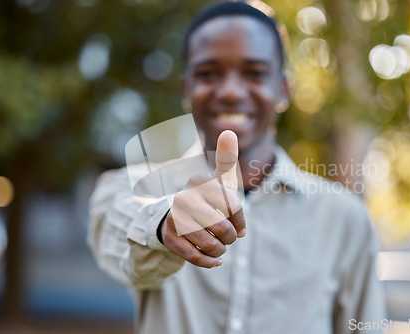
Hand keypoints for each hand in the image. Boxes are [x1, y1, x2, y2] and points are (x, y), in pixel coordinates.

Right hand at [160, 130, 245, 267]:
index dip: (240, 222)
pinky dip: (209, 262)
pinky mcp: (169, 238)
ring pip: (210, 245)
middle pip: (223, 228)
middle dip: (230, 238)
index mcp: (200, 181)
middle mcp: (184, 197)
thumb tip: (230, 131)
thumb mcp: (219, 180)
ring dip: (219, 251)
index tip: (239, 227)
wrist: (176, 217)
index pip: (233, 206)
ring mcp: (175, 218)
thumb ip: (226, 158)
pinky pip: (195, 257)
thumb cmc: (207, 199)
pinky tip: (214, 260)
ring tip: (219, 248)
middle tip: (227, 238)